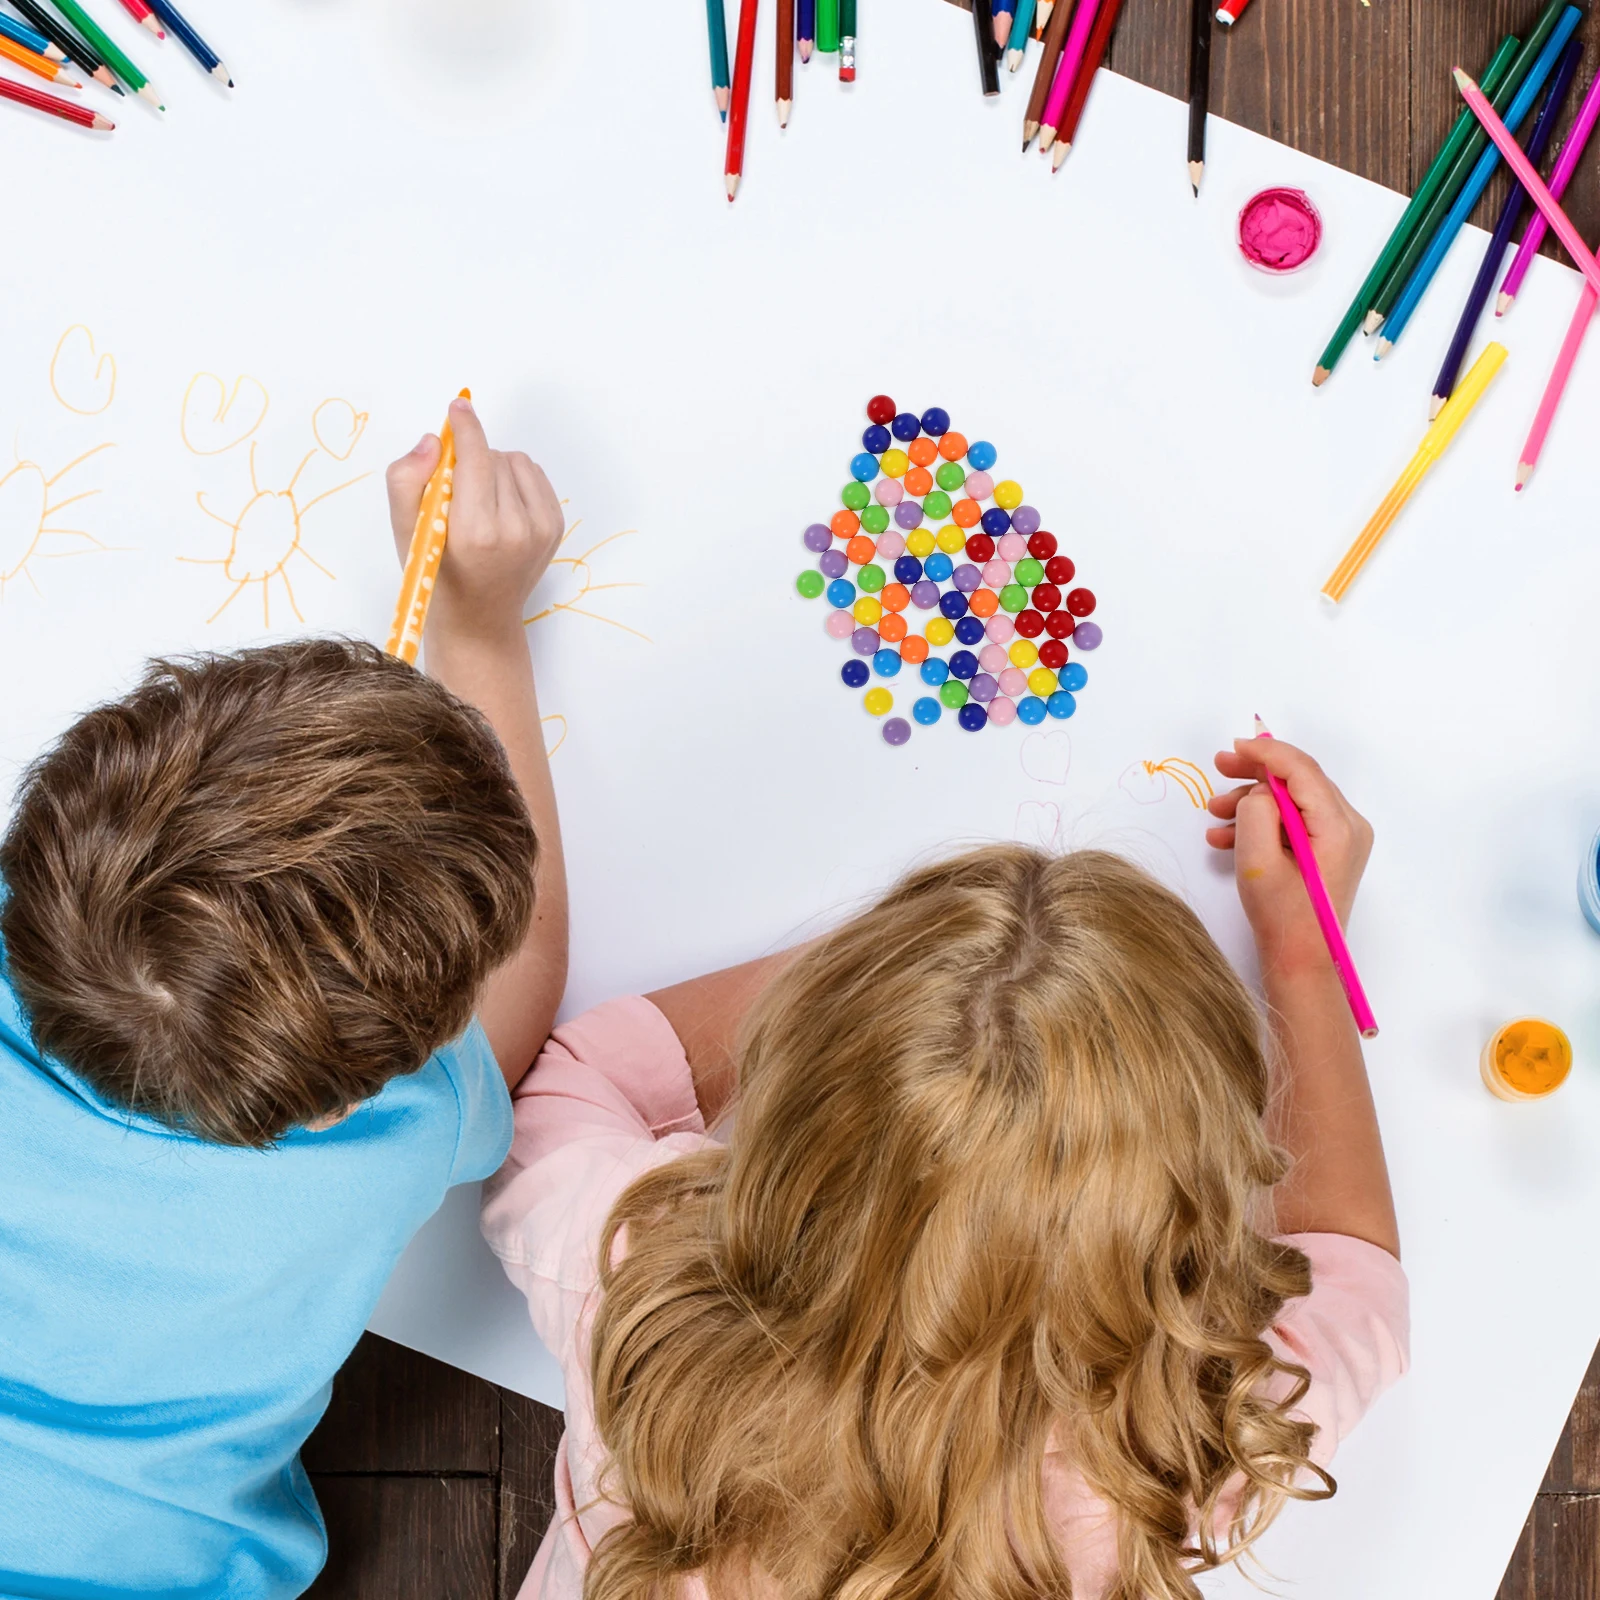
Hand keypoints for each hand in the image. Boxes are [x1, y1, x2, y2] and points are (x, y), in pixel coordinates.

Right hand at [385, 396, 563, 646]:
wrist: (478, 617)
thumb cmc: (435, 574)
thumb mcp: (404, 530)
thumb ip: (407, 480)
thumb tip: (434, 440)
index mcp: (475, 532)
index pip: (475, 460)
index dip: (465, 428)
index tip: (458, 406)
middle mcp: (515, 531)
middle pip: (492, 457)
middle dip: (470, 459)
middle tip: (454, 489)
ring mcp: (541, 530)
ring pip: (515, 462)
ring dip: (493, 467)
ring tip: (476, 499)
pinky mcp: (555, 528)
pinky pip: (534, 475)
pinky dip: (514, 479)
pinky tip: (498, 504)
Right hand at [1205, 736, 1373, 978]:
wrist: (1303, 961)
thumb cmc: (1282, 917)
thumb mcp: (1257, 861)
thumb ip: (1256, 812)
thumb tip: (1259, 792)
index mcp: (1338, 827)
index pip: (1301, 770)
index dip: (1266, 752)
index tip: (1233, 747)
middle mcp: (1349, 826)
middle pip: (1299, 780)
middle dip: (1256, 773)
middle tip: (1219, 768)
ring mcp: (1343, 838)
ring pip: (1293, 800)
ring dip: (1253, 801)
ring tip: (1215, 814)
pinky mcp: (1331, 850)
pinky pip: (1295, 821)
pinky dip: (1263, 822)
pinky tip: (1227, 836)